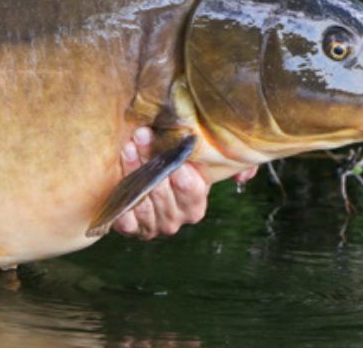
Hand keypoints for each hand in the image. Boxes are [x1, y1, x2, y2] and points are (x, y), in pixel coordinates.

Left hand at [111, 127, 257, 239]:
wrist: (142, 182)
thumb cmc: (173, 169)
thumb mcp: (203, 165)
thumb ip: (231, 165)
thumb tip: (243, 176)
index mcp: (195, 205)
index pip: (191, 189)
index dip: (181, 168)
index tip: (171, 146)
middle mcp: (176, 218)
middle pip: (163, 190)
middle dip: (152, 159)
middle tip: (142, 135)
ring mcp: (152, 225)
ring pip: (143, 199)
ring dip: (134, 171)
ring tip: (129, 148)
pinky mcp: (131, 228)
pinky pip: (126, 220)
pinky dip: (123, 202)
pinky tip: (119, 182)